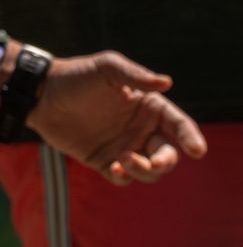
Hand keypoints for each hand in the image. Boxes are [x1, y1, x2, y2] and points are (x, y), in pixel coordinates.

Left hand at [26, 52, 207, 184]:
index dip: (191, 138)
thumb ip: (136, 76)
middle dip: (165, 162)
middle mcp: (143, 130)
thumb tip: (167, 83)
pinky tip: (113, 168)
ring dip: (143, 171)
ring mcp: (126, 147)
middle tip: (153, 163)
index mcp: (151, 108)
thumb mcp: (107, 68)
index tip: (197, 151)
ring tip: (122, 161)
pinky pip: (124, 178)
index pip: (180, 126)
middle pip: (168, 154)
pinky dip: (124, 177)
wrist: (41, 94)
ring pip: (150, 170)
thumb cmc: (77, 76)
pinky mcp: (106, 162)